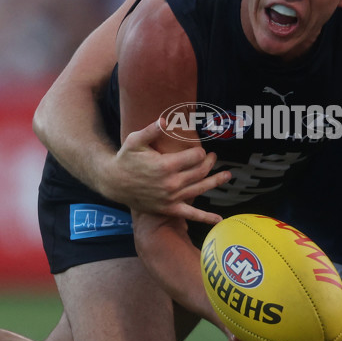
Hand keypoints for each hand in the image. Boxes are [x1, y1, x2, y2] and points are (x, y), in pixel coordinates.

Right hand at [111, 118, 230, 222]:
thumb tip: (164, 121)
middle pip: (200, 171)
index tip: (200, 149)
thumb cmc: (125, 159)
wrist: (114, 183)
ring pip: (200, 189)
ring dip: (216, 181)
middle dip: (210, 162)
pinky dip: (206, 218)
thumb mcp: (135, 141)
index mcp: (165, 165)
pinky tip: (218, 219)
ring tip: (227, 175)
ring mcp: (171, 198)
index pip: (195, 157)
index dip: (200, 152)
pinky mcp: (169, 209)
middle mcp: (171, 183)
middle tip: (213, 157)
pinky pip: (190, 214)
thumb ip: (151, 130)